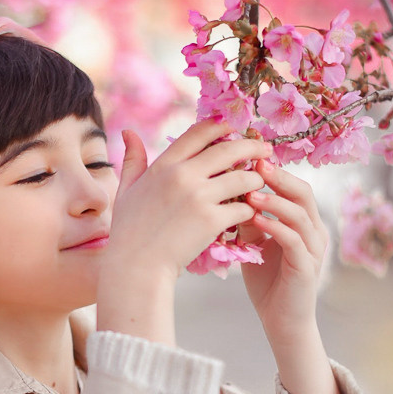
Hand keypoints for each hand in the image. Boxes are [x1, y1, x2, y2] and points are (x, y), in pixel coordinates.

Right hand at [105, 120, 273, 279]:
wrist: (137, 267)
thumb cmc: (129, 232)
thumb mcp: (126, 190)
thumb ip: (132, 160)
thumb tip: (128, 132)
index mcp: (164, 165)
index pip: (199, 132)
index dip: (221, 126)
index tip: (235, 128)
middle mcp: (183, 175)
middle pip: (229, 149)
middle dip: (252, 147)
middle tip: (266, 150)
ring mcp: (199, 197)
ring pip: (244, 177)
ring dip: (256, 179)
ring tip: (259, 183)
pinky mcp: (212, 220)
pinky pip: (244, 207)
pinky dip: (250, 210)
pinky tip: (250, 212)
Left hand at [236, 159, 329, 336]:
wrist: (281, 321)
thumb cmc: (267, 281)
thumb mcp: (254, 243)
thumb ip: (249, 218)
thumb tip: (230, 191)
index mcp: (304, 222)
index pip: (294, 186)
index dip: (276, 171)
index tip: (251, 157)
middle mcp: (314, 231)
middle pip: (303, 193)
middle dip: (279, 177)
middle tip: (255, 164)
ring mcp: (313, 249)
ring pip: (301, 215)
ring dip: (275, 201)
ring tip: (251, 193)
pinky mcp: (306, 268)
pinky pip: (294, 241)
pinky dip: (275, 227)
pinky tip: (255, 220)